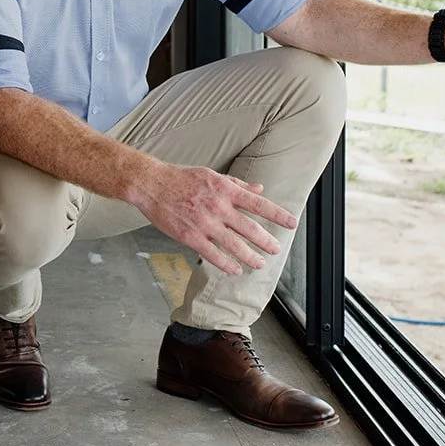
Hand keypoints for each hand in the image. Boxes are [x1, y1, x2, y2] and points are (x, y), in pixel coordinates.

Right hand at [132, 160, 296, 276]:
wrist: (152, 184)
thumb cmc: (182, 178)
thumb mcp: (212, 175)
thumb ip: (237, 184)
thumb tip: (259, 189)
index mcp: (225, 190)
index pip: (258, 204)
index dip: (277, 215)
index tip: (292, 223)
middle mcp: (218, 207)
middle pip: (250, 228)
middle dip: (266, 241)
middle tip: (276, 249)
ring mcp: (204, 223)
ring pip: (234, 245)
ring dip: (250, 257)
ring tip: (259, 264)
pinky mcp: (190, 236)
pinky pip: (213, 254)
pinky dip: (226, 264)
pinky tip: (235, 269)